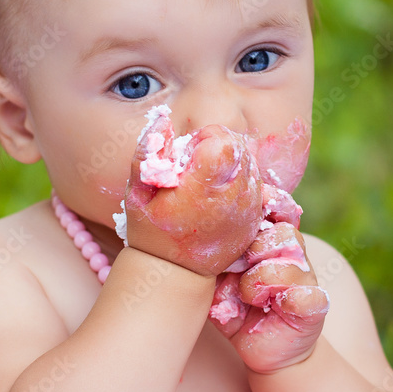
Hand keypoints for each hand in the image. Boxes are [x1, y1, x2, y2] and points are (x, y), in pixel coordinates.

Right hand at [124, 116, 262, 275]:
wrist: (176, 272)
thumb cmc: (151, 229)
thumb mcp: (136, 193)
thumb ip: (147, 153)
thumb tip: (162, 119)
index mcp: (201, 191)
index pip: (223, 140)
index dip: (207, 136)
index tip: (190, 153)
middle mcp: (230, 199)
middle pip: (240, 147)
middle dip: (219, 146)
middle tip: (198, 166)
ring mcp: (247, 210)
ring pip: (251, 162)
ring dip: (231, 162)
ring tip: (208, 181)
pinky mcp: (256, 217)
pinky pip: (256, 182)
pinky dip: (240, 180)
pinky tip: (219, 194)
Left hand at [209, 222, 329, 373]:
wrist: (264, 349)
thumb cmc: (238, 309)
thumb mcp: (218, 281)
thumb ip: (214, 259)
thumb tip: (201, 245)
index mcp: (271, 239)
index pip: (274, 208)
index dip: (260, 208)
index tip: (237, 220)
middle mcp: (294, 254)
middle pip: (279, 232)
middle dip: (250, 250)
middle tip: (234, 271)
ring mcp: (307, 278)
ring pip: (288, 260)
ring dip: (259, 279)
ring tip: (248, 296)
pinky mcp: (315, 306)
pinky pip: (307, 295)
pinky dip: (290, 299)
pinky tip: (275, 307)